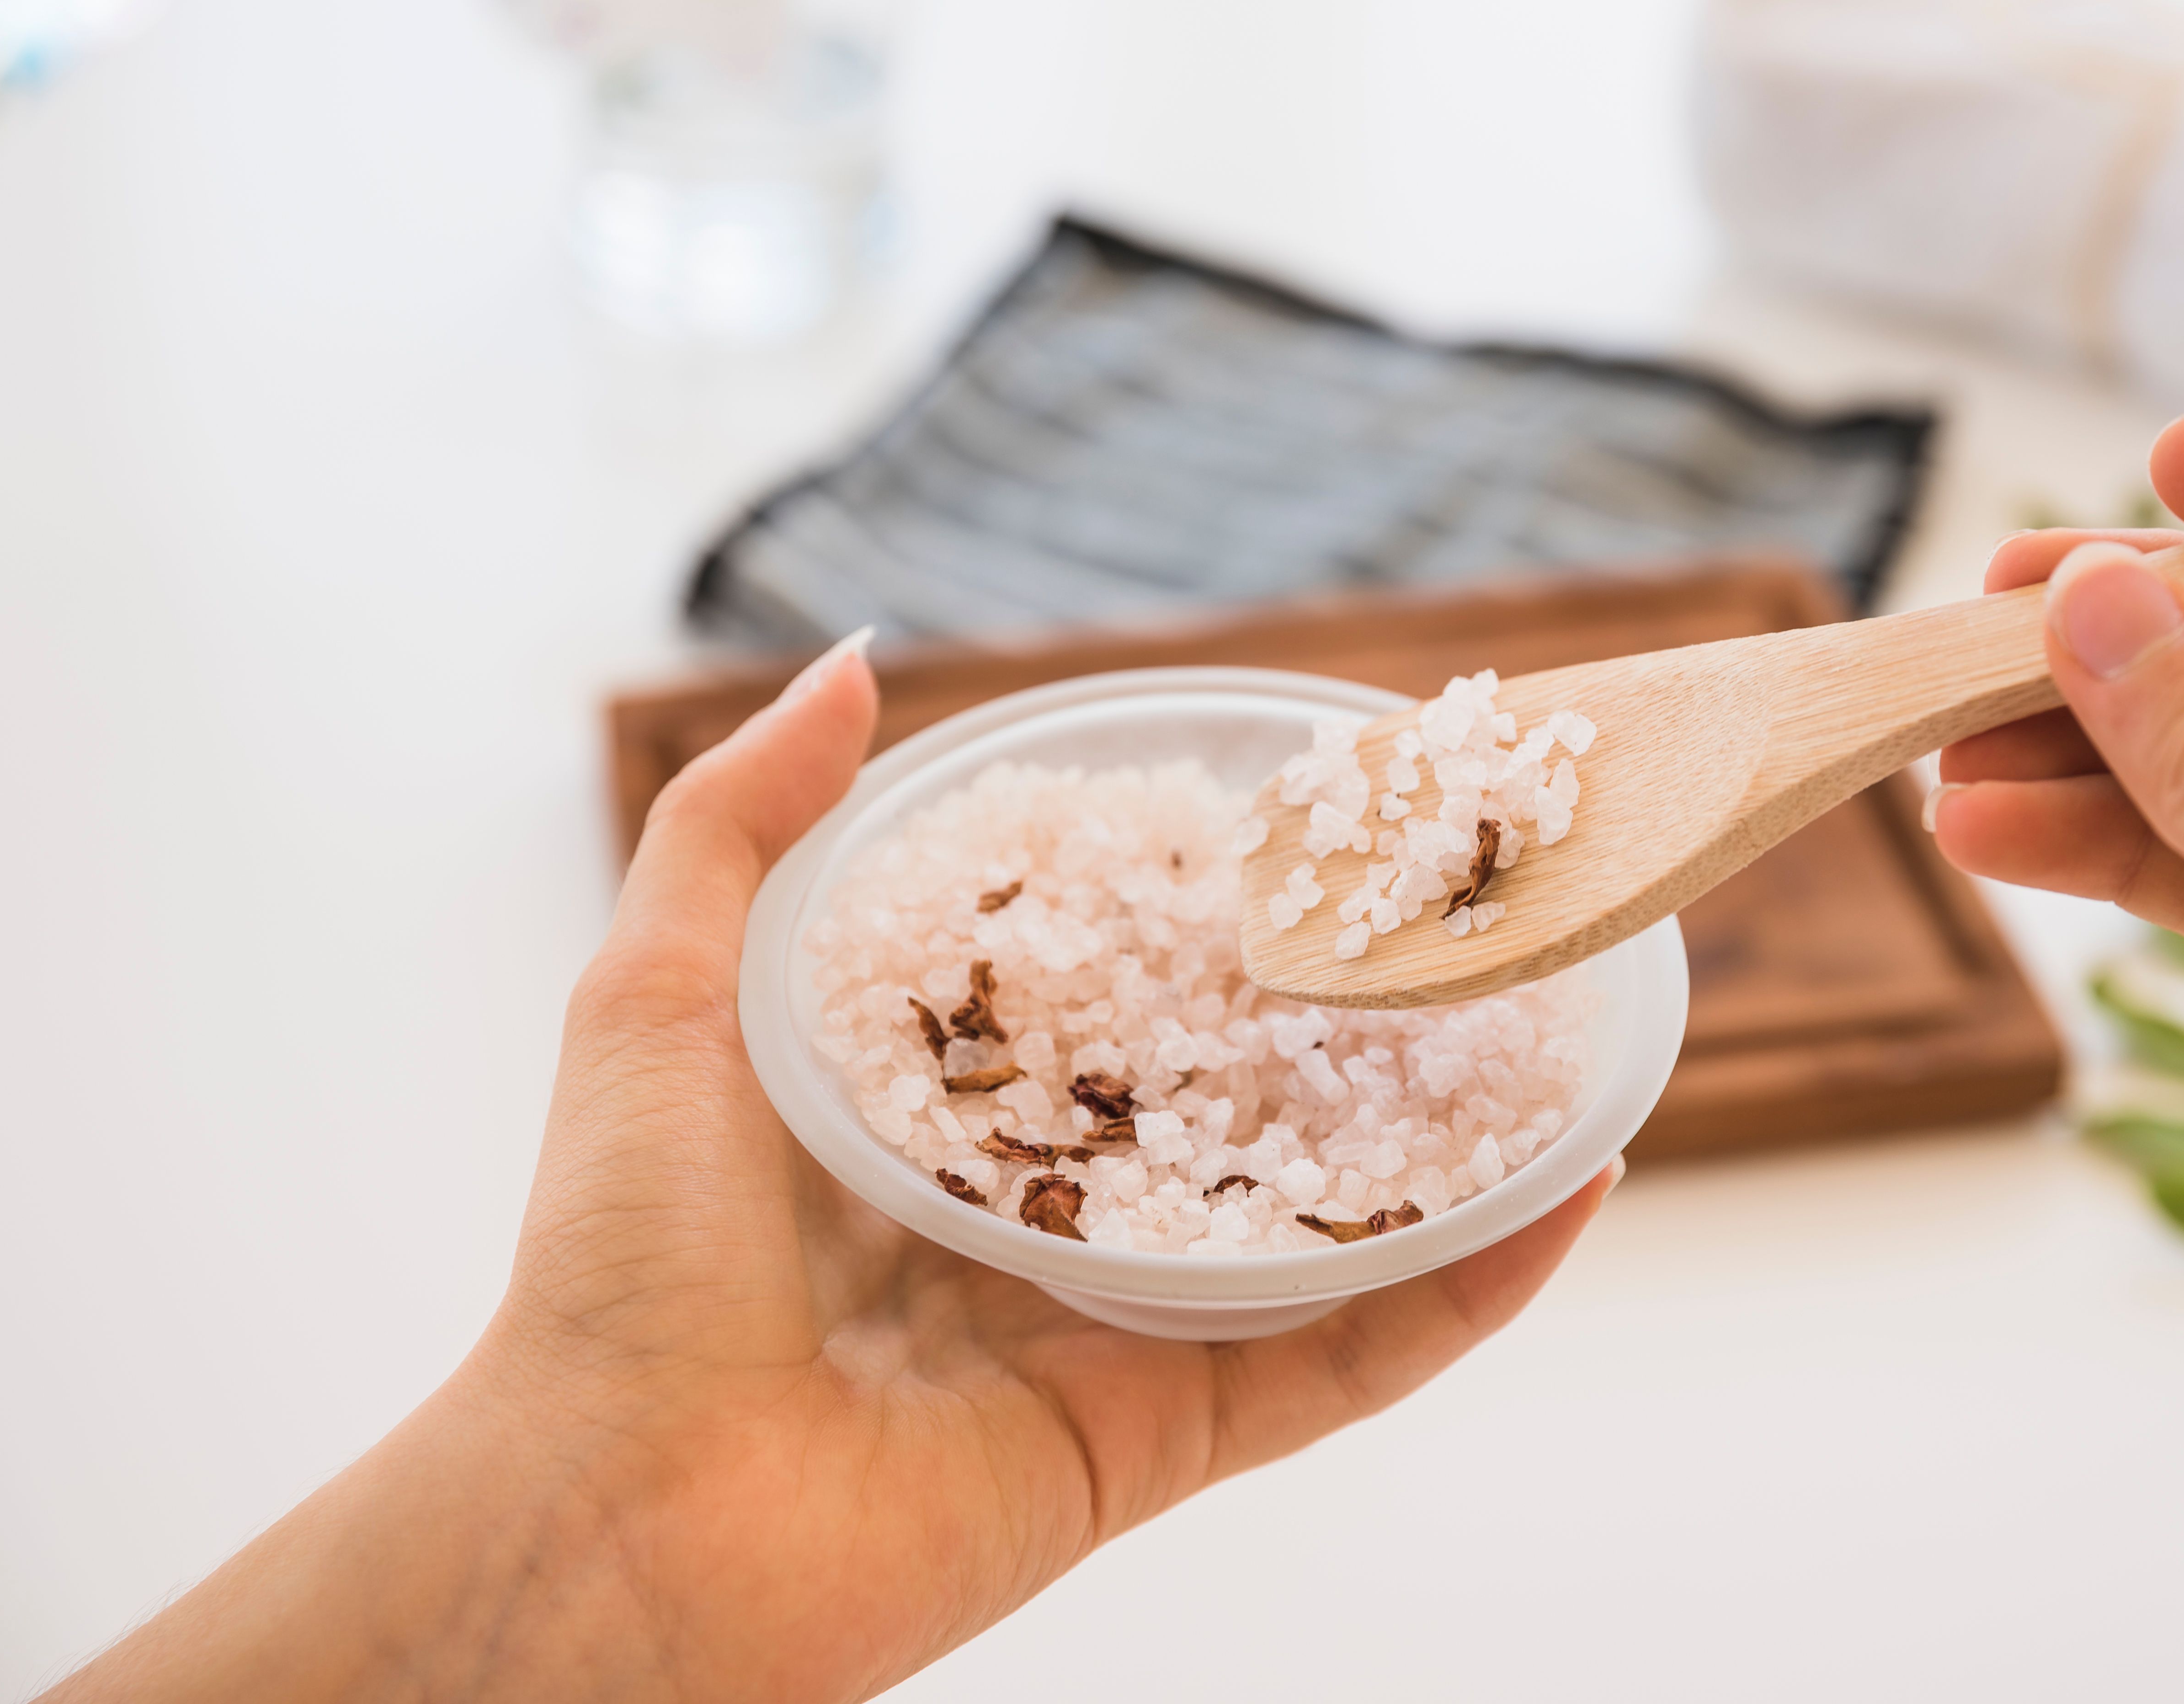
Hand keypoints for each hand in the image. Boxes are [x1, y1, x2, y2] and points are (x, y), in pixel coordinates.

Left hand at [49, 640, 1618, 1703]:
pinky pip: (1345, 1364)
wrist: (619, 1517)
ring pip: (1318, 1229)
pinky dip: (1465, 1291)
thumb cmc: (618, 1262)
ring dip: (1446, 1147)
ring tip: (1558, 1039)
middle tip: (1457, 928)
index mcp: (935, 1119)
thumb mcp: (660, 996)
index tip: (1294, 832)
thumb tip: (854, 666)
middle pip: (1228, 1105)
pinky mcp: (1165, 1440)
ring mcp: (1113, 1335)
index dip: (1198, 913)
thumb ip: (738, 828)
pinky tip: (1565, 1192)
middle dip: (1343, 1024)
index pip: (1103, 994)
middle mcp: (1037, 1222)